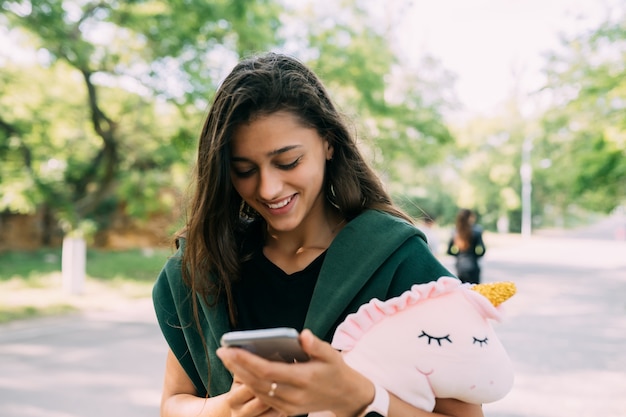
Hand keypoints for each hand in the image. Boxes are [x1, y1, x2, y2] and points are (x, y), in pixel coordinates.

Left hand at [217, 329, 372, 416]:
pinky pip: (264, 398)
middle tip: (222, 351)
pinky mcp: (288, 411)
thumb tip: (303, 334)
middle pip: (258, 382)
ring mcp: (290, 406)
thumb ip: (316, 345)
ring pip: (258, 392)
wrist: (346, 396)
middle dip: (237, 367)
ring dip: (241, 376)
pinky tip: (240, 373)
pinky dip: (250, 385)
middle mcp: (294, 395)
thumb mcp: (331, 354)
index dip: (247, 361)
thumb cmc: (336, 370)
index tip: (230, 349)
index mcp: (304, 379)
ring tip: (228, 359)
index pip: (268, 371)